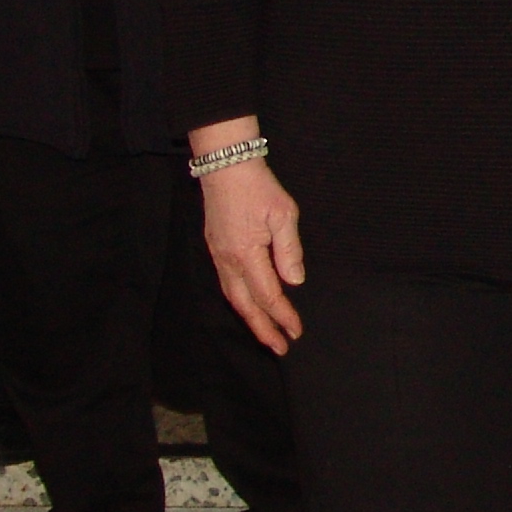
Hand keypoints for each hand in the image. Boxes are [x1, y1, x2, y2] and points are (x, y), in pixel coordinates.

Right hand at [193, 122, 303, 353]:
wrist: (226, 164)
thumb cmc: (257, 186)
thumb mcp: (283, 214)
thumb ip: (289, 250)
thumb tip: (294, 281)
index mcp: (246, 254)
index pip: (268, 295)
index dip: (283, 316)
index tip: (296, 331)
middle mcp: (228, 260)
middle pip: (245, 305)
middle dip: (263, 329)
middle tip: (279, 348)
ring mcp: (218, 255)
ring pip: (233, 296)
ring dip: (250, 318)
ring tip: (266, 334)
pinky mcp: (215, 248)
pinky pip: (227, 284)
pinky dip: (240, 300)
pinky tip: (249, 305)